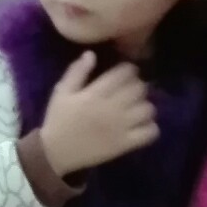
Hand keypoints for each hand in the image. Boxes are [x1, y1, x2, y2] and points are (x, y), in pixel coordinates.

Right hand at [38, 53, 158, 176]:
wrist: (55, 153)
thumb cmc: (58, 120)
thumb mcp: (61, 92)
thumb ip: (76, 72)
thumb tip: (91, 54)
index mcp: (95, 93)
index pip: (125, 73)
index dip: (128, 70)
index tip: (124, 74)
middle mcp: (111, 108)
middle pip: (140, 89)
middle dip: (138, 86)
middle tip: (131, 91)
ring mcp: (120, 127)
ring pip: (148, 109)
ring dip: (145, 105)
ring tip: (136, 108)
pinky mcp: (125, 144)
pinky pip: (150, 132)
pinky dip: (150, 127)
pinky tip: (141, 126)